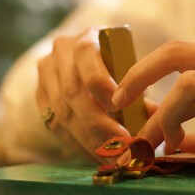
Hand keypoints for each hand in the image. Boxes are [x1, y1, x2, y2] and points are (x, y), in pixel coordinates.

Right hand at [37, 28, 157, 162]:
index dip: (100, 82)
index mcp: (85, 38)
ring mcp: (47, 77)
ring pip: (63, 114)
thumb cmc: (115, 63)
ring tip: (114, 156)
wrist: (84, 61)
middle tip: (122, 144)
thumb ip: (138, 85)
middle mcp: (60, 54)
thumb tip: (153, 115)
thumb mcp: (127, 66)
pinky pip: (57, 127)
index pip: (85, 54)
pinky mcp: (41, 98)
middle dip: (98, 122)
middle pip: (72, 90)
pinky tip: (98, 156)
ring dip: (90, 140)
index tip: (119, 106)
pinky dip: (80, 145)